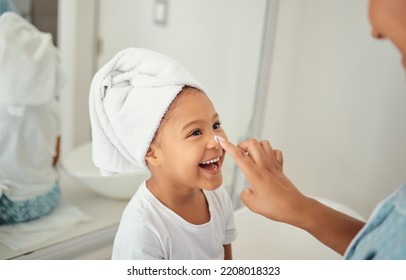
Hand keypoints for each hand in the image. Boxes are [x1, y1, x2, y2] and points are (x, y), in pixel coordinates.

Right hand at [218, 137, 364, 254]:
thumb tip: (247, 190)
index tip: (221, 140)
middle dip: (242, 144)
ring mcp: (274, 165)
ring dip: (255, 146)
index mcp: (255, 174)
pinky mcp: (281, 168)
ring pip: (264, 144)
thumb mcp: (252, 205)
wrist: (295, 207)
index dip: (228, 146)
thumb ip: (245, 195)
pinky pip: (275, 152)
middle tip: (239, 154)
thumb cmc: (276, 207)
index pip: (239, 156)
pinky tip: (265, 160)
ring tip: (251, 156)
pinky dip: (269, 152)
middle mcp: (264, 166)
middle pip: (252, 143)